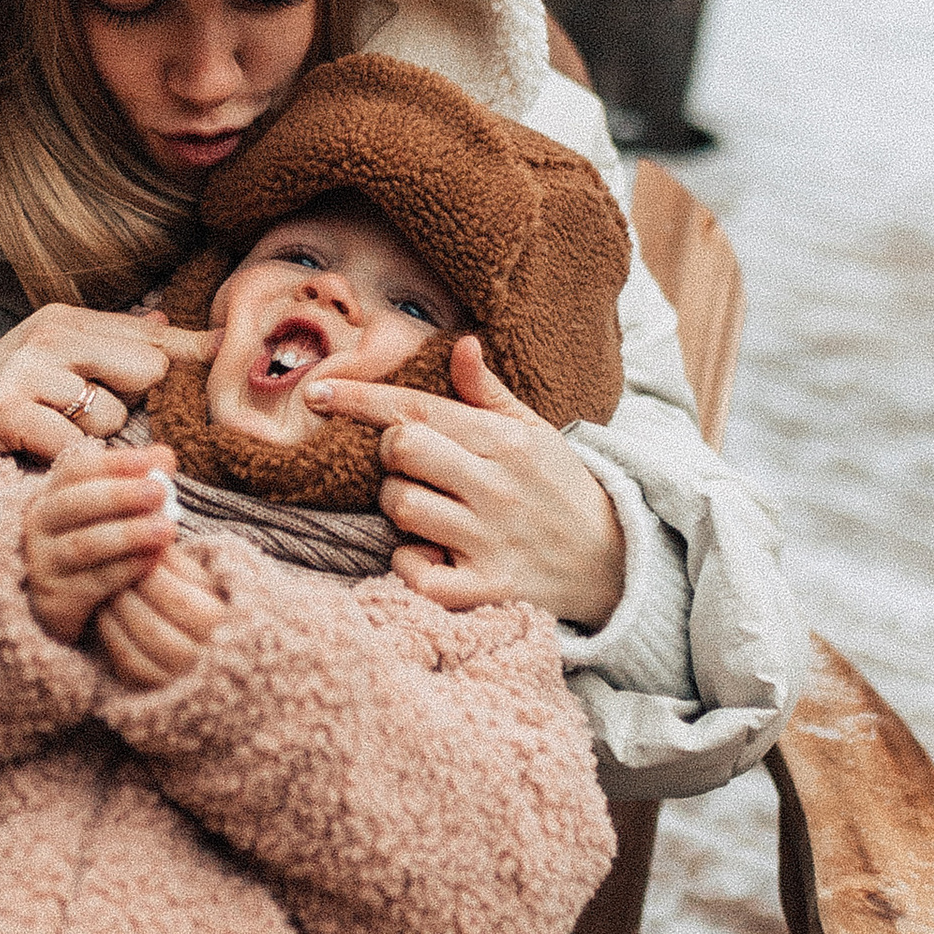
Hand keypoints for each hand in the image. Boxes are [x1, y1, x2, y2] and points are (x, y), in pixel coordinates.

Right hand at [0, 305, 218, 483]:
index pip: (153, 337)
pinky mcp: (6, 410)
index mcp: (66, 320)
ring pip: (112, 415)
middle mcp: (49, 335)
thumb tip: (168, 325)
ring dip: (95, 444)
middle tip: (97, 426)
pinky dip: (67, 464)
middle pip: (146, 369)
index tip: (232, 357)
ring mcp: (26, 370)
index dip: (194, 357)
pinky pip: (75, 446)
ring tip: (55, 443)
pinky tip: (41, 460)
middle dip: (137, 408)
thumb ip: (110, 347)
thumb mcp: (53, 366)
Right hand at [22, 445, 179, 643]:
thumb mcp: (117, 510)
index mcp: (54, 493)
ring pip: (82, 545)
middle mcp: (41, 524)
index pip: (76, 470)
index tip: (149, 461)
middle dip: (119, 496)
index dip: (112, 463)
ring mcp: (44, 562)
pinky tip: (153, 560)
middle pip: (73, 504)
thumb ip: (139, 481)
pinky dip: (126, 568)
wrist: (75, 604)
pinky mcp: (56, 598)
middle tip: (159, 492)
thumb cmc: (101, 544)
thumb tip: (164, 457)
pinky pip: (92, 581)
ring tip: (167, 529)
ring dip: (128, 535)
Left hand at [93, 543, 231, 688]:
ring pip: (136, 646)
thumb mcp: (195, 576)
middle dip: (126, 596)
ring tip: (110, 590)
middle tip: (112, 573)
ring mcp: (177, 677)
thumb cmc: (197, 598)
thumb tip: (141, 529)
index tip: (133, 554)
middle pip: (151, 625)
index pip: (176, 598)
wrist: (206, 642)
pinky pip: (126, 662)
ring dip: (116, 614)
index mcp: (218, 621)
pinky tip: (108, 614)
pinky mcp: (155, 687)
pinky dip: (112, 635)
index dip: (147, 574)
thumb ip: (170, 558)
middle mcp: (201, 655)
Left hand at [301, 335, 626, 623]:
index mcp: (505, 441)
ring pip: (402, 507)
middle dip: (387, 454)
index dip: (360, 399)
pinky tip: (425, 557)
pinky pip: (417, 574)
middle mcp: (496, 487)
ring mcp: (490, 540)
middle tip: (408, 465)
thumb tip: (460, 344)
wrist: (616, 563)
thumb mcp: (533, 432)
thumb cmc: (560, 489)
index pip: (417, 409)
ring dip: (398, 507)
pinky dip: (409, 565)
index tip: (317, 393)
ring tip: (425, 511)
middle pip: (401, 451)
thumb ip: (488, 393)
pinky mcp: (487, 589)